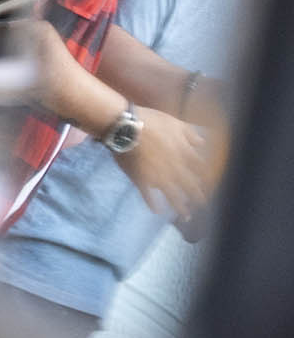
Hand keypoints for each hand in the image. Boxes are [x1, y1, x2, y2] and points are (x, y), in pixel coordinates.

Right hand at [116, 107, 220, 222]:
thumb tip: (203, 142)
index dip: (207, 177)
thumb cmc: (150, 121)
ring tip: (186, 216)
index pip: (200, 169)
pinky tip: (156, 211)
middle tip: (202, 205)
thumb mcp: (174, 122)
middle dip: (197, 196)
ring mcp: (158, 175)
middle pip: (189, 185)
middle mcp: (174, 168)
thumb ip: (189, 133)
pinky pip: (147, 194)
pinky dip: (152, 203)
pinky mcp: (141, 178)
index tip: (211, 185)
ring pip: (172, 194)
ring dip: (179, 206)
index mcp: (183, 153)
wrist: (126, 126)